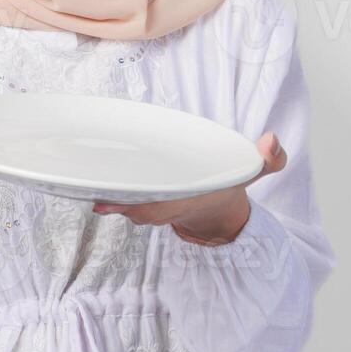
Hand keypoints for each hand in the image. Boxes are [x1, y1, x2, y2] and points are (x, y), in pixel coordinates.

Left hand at [92, 132, 287, 245]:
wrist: (215, 209)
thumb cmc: (227, 184)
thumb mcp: (251, 171)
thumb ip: (266, 160)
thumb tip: (272, 142)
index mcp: (188, 200)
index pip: (161, 208)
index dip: (139, 206)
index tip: (118, 200)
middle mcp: (165, 206)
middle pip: (133, 209)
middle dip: (113, 201)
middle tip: (90, 188)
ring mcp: (149, 205)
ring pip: (121, 204)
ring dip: (101, 195)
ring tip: (78, 180)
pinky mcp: (137, 199)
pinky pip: (116, 196)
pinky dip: (98, 189)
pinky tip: (78, 175)